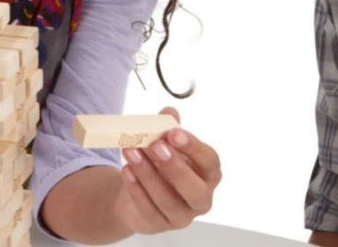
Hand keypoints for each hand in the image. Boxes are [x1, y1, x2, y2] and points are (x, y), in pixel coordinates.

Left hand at [114, 107, 221, 233]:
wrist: (138, 190)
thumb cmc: (160, 164)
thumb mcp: (165, 144)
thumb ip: (168, 128)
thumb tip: (169, 112)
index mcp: (209, 175)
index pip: (210, 162)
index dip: (194, 148)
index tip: (174, 132)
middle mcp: (201, 199)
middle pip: (195, 190)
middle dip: (174, 167)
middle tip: (155, 145)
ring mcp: (180, 217)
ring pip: (167, 200)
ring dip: (147, 173)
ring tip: (131, 150)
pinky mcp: (158, 225)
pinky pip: (148, 209)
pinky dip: (136, 189)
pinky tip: (126, 170)